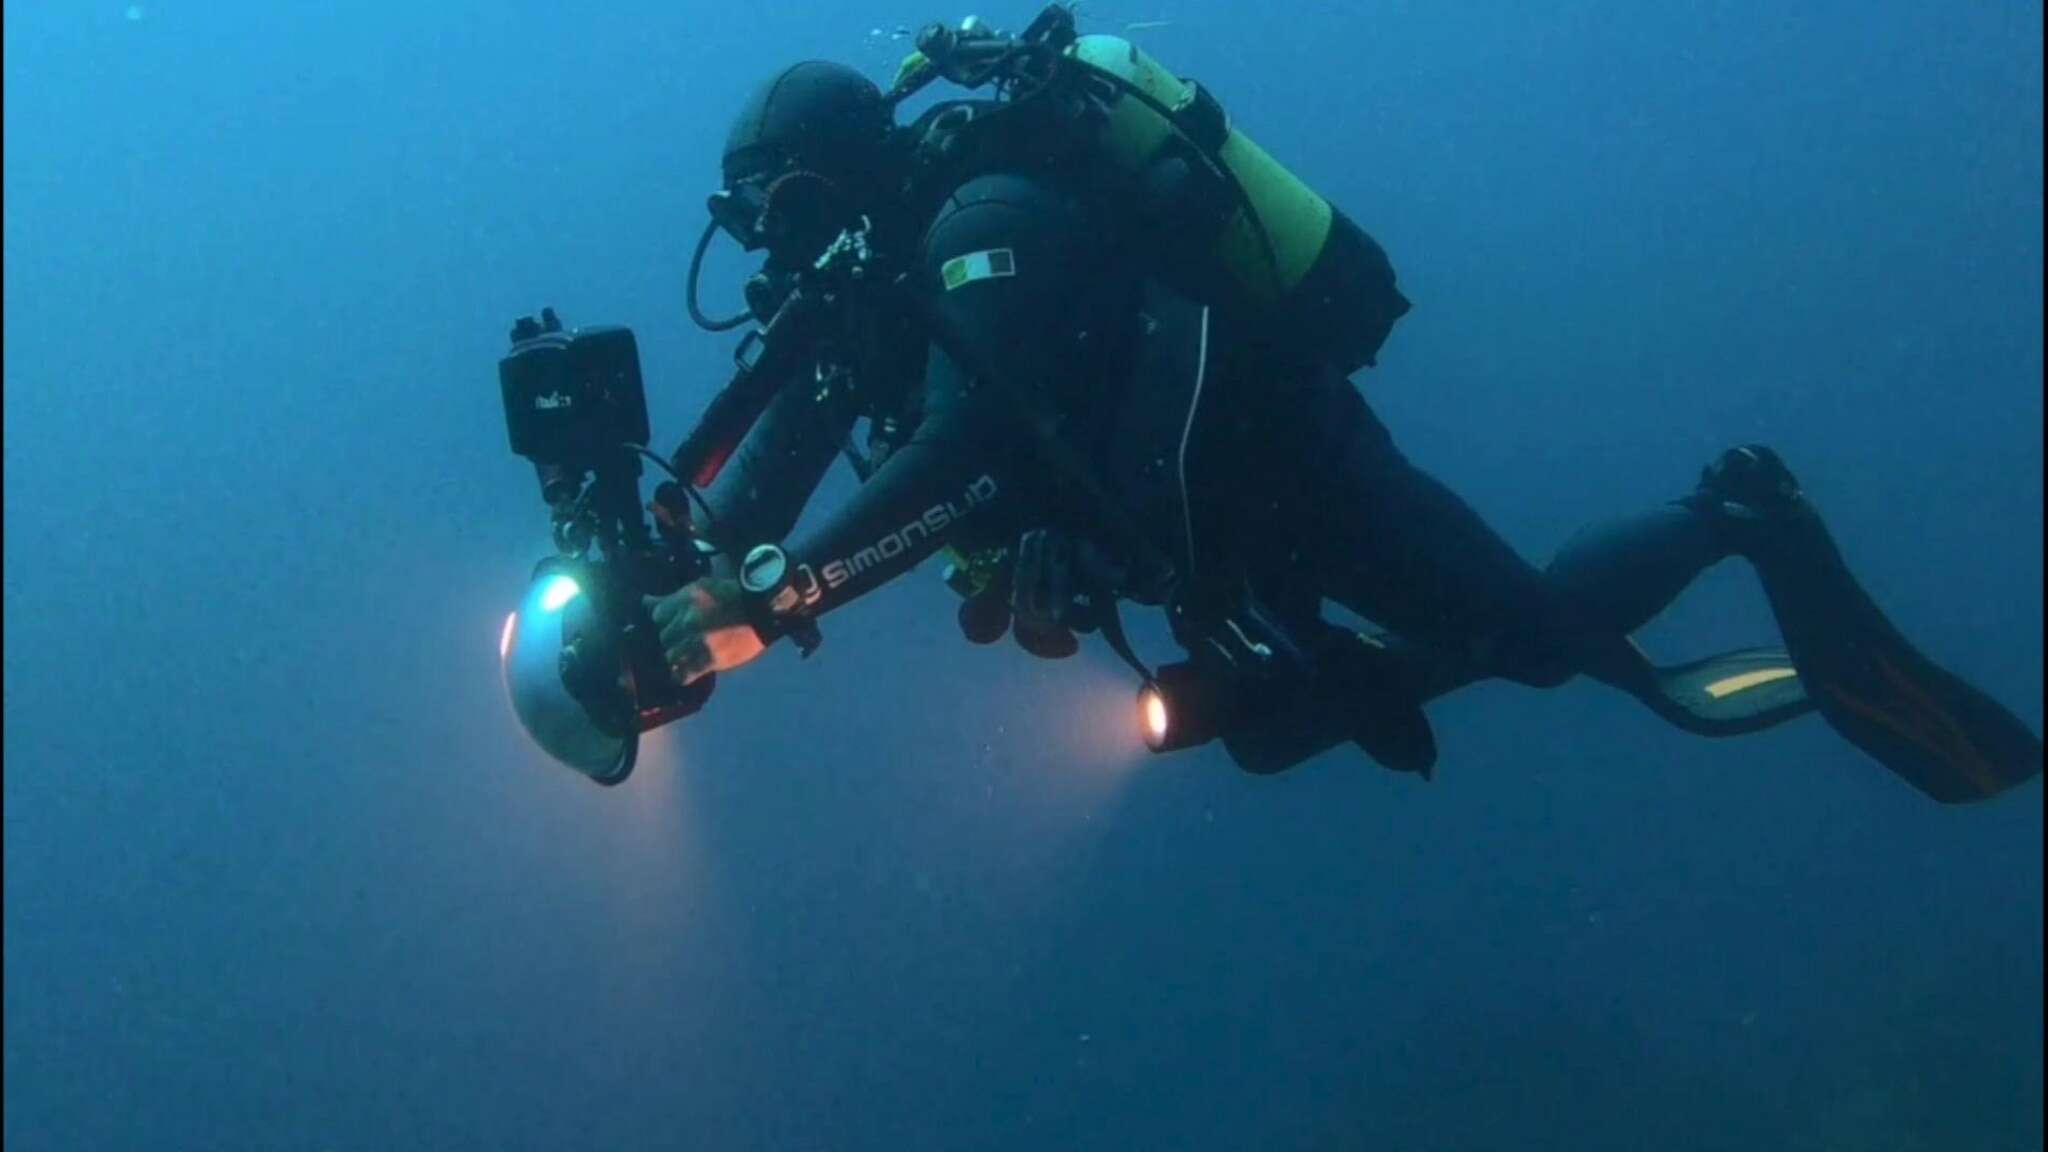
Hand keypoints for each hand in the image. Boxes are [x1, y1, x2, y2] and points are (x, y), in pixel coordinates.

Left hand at [644, 577, 766, 685]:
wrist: (765, 610)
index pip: (657, 614)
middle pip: (664, 636)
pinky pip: (684, 673)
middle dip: (672, 638)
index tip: (672, 624)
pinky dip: (682, 675)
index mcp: (687, 598)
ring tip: (687, 656)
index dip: (665, 620)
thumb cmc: (734, 596)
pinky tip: (687, 672)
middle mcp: (688, 619)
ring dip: (677, 657)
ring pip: (671, 656)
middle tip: (683, 640)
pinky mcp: (710, 659)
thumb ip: (675, 598)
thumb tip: (645, 602)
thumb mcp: (703, 587)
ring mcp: (698, 641)